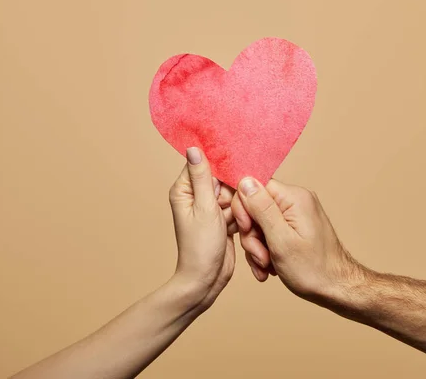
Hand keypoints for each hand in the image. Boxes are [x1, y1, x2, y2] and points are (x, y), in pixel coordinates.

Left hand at [169, 147, 236, 311]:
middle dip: (232, 192)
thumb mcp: (204, 208)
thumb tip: (194, 148)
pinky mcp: (222, 220)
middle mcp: (195, 197)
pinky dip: (241, 217)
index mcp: (184, 190)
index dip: (221, 166)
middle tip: (229, 209)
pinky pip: (237, 208)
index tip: (235, 169)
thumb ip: (203, 177)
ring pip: (233, 194)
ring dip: (238, 207)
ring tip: (232, 225)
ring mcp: (210, 209)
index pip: (204, 163)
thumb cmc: (200, 247)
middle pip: (223, 179)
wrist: (206, 279)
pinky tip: (239, 229)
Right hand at [231, 177, 366, 304]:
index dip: (243, 209)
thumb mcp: (281, 240)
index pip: (253, 186)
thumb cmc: (313, 269)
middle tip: (261, 257)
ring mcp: (295, 214)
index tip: (247, 231)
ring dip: (257, 247)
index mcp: (293, 197)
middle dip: (251, 235)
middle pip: (254, 207)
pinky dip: (265, 251)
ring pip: (259, 224)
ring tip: (267, 266)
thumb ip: (261, 208)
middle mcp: (295, 200)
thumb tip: (245, 181)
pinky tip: (270, 267)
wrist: (336, 289)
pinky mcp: (294, 227)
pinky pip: (268, 233)